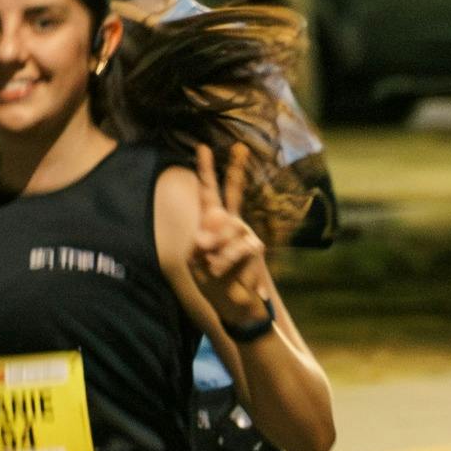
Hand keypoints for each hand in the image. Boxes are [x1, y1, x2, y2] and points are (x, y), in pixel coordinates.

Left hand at [185, 141, 275, 331]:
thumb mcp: (196, 262)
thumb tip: (206, 235)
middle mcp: (231, 222)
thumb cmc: (212, 280)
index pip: (209, 192)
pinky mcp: (254, 247)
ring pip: (227, 228)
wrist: (232, 304)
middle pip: (233, 191)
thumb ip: (200, 244)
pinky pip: (236, 247)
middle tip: (239, 146)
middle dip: (236, 169)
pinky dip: (224, 260)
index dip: (206, 170)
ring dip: (215, 249)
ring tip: (211, 266)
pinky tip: (219, 270)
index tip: (203, 147)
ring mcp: (244, 233)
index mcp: (212, 222)